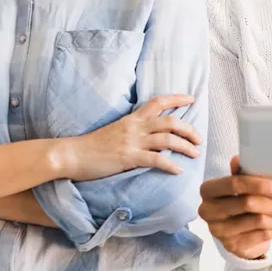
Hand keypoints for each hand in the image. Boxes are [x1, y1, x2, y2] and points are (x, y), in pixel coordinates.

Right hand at [57, 95, 201, 180]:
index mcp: (131, 119)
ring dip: (185, 147)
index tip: (191, 99)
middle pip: (169, 122)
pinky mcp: (128, 158)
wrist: (72, 154)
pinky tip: (178, 171)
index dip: (176, 99)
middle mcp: (134, 127)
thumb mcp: (114, 130)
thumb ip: (132, 130)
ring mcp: (132, 142)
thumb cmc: (92, 145)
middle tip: (199, 138)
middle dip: (188, 129)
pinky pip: (156, 160)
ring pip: (167, 140)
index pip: (157, 102)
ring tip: (195, 154)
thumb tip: (148, 135)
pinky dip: (170, 165)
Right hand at [198, 156, 271, 260]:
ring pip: (257, 222)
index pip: (233, 184)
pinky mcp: (232, 245)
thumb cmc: (239, 203)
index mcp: (209, 190)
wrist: (237, 234)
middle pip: (247, 204)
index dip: (258, 184)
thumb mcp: (239, 187)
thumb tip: (239, 158)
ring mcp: (220, 231)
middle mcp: (209, 211)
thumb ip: (240, 173)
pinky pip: (261, 236)